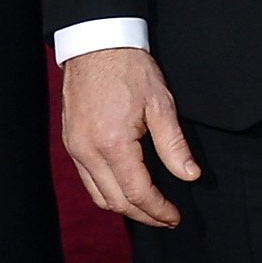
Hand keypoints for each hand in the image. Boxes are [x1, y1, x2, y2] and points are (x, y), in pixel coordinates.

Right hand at [61, 47, 200, 228]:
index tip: (175, 217)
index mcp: (112, 143)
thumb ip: (174, 146)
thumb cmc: (130, 70)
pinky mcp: (71, 142)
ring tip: (150, 208)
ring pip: (98, 195)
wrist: (97, 44)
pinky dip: (108, 191)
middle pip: (115, 201)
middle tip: (166, 218)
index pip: (137, 192)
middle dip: (143, 215)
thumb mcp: (161, 105)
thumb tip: (190, 176)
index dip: (158, 210)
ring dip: (124, 207)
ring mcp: (75, 148)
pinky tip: (127, 189)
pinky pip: (88, 179)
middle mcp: (87, 151)